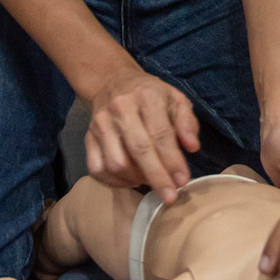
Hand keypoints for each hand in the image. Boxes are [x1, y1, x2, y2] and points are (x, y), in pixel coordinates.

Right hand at [84, 71, 200, 205]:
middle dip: (157, 177)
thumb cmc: (150, 95)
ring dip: (136, 179)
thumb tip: (192, 148)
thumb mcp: (175, 99)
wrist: (112, 82)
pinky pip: (97, 169)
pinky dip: (115, 182)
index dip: (172, 161)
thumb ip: (187, 122)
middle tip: (170, 197)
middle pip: (138, 150)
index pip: (160, 134)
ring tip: (151, 181)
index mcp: (146, 97)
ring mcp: (100, 124)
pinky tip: (131, 180)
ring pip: (116, 163)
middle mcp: (121, 109)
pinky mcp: (87, 138)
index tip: (183, 181)